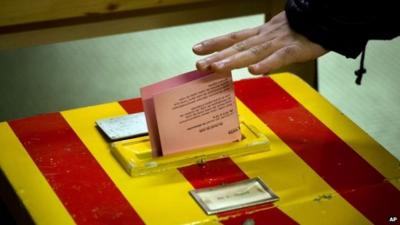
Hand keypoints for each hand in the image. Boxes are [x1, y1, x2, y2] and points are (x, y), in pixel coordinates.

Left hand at [193, 11, 327, 74]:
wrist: (326, 18)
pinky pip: (280, 58)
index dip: (214, 43)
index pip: (233, 37)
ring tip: (216, 68)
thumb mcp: (277, 35)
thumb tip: (250, 63)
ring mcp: (279, 43)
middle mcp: (265, 37)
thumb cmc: (302, 29)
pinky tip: (254, 71)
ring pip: (253, 52)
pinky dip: (267, 64)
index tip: (196, 49)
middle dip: (217, 56)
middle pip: (238, 47)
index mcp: (261, 34)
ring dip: (233, 60)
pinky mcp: (295, 49)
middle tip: (198, 65)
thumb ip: (263, 48)